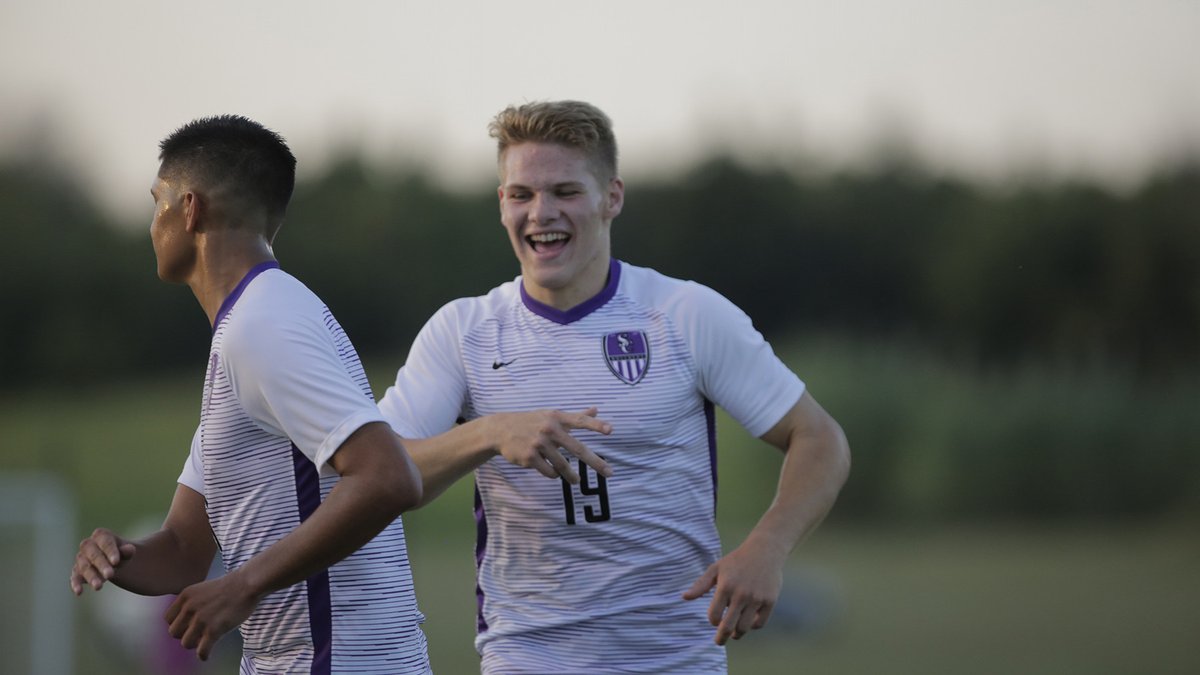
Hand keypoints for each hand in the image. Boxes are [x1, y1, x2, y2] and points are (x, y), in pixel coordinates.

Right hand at [70, 528, 135, 594]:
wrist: (114, 562)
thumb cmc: (121, 554)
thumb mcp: (127, 552)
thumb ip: (128, 551)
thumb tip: (130, 549)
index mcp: (101, 535)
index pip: (105, 542)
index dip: (110, 552)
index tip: (116, 562)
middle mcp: (88, 545)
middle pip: (94, 555)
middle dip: (102, 565)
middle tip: (110, 575)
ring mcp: (81, 558)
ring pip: (84, 567)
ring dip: (91, 576)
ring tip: (99, 587)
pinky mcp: (77, 571)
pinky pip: (74, 577)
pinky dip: (75, 584)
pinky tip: (79, 592)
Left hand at [165, 571, 258, 660]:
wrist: (247, 584)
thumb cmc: (230, 586)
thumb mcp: (202, 588)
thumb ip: (191, 602)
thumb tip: (186, 620)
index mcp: (185, 596)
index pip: (168, 619)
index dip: (179, 624)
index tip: (189, 625)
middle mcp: (189, 608)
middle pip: (174, 632)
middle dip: (185, 634)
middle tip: (198, 633)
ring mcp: (201, 619)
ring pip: (185, 643)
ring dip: (194, 644)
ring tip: (204, 641)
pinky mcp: (214, 630)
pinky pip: (202, 651)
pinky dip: (204, 655)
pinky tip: (208, 654)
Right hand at [490, 407, 612, 482]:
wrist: (501, 430)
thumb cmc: (532, 422)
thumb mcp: (551, 415)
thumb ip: (576, 415)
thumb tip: (596, 409)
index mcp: (557, 417)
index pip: (580, 420)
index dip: (596, 425)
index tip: (611, 430)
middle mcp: (549, 429)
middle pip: (577, 448)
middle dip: (595, 462)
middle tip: (609, 472)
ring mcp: (539, 444)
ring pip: (563, 465)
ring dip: (571, 475)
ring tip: (577, 481)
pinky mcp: (529, 457)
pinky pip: (549, 471)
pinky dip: (553, 474)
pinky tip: (552, 472)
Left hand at [681, 539, 786, 644]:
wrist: (765, 551)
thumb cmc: (736, 560)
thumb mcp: (716, 568)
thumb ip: (701, 585)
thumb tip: (684, 597)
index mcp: (725, 586)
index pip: (714, 615)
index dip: (713, 621)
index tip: (715, 619)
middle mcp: (741, 594)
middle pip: (729, 626)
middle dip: (722, 638)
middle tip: (719, 641)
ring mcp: (756, 598)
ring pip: (744, 627)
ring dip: (737, 634)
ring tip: (734, 634)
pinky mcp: (769, 601)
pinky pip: (759, 623)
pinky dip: (752, 626)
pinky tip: (748, 623)